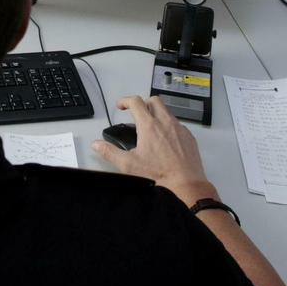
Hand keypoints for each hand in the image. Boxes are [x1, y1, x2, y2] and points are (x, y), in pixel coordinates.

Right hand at [92, 96, 214, 203]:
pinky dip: (169, 127)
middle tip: (136, 113)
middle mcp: (166, 123)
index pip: (136, 102)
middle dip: (143, 103)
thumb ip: (110, 152)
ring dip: (157, 114)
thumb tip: (97, 145)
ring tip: (150, 129)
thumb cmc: (159, 175)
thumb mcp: (129, 165)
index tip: (121, 106)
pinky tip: (165, 141)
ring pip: (167, 112)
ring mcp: (179, 129)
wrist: (186, 185)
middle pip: (154, 100)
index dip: (125, 101)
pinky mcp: (189, 137)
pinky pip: (178, 125)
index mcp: (149, 126)